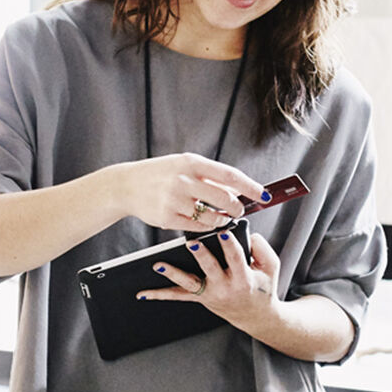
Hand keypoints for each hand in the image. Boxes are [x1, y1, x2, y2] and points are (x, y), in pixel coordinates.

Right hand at [114, 153, 267, 232]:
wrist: (126, 185)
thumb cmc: (162, 174)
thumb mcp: (185, 165)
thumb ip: (210, 176)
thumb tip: (237, 190)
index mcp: (192, 163)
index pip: (230, 176)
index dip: (250, 187)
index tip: (264, 195)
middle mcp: (184, 180)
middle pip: (224, 199)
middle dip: (237, 207)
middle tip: (239, 210)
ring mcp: (175, 200)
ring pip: (212, 216)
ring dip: (222, 220)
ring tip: (222, 217)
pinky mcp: (167, 218)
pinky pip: (197, 227)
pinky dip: (207, 227)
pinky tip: (207, 223)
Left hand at [137, 232, 278, 329]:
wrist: (256, 316)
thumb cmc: (264, 287)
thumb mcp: (272, 267)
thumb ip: (262, 248)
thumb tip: (247, 233)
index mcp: (243, 279)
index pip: (236, 258)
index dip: (229, 245)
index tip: (223, 232)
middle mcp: (225, 287)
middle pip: (210, 268)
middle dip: (201, 255)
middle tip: (192, 243)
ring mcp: (210, 294)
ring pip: (189, 283)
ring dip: (173, 274)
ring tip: (159, 265)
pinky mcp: (200, 298)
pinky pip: (179, 296)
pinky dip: (160, 294)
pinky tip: (142, 293)